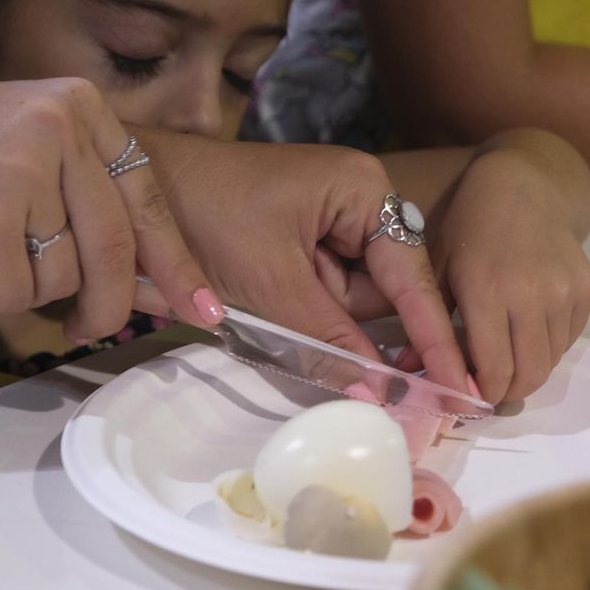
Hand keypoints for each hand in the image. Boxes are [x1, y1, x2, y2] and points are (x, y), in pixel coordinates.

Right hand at [0, 79, 219, 340]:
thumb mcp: (26, 150)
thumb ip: (88, 203)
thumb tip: (153, 284)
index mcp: (80, 107)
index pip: (146, 197)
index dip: (176, 262)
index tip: (203, 308)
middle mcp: (59, 128)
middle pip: (115, 246)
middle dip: (112, 303)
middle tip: (96, 328)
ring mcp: (22, 171)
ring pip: (66, 274)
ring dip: (31, 287)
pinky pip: (18, 293)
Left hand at [141, 139, 470, 392]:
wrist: (125, 195)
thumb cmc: (202, 217)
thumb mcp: (272, 284)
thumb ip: (330, 339)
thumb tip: (377, 395)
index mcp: (364, 191)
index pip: (414, 278)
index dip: (437, 339)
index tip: (465, 389)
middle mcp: (359, 205)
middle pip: (392, 293)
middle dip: (384, 339)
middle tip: (412, 397)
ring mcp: (331, 226)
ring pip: (357, 303)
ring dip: (336, 332)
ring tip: (293, 334)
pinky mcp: (303, 248)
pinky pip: (328, 299)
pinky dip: (315, 325)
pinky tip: (286, 327)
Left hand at [425, 149, 589, 403]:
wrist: (520, 185)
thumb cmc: (468, 227)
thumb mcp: (436, 270)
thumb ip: (426, 325)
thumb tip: (409, 372)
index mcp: (488, 290)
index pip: (495, 370)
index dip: (483, 395)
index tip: (468, 398)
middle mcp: (533, 294)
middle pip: (529, 375)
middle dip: (507, 393)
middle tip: (488, 390)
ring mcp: (565, 291)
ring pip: (551, 361)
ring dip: (527, 371)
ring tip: (505, 359)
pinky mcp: (586, 288)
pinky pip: (569, 339)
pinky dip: (547, 348)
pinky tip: (526, 332)